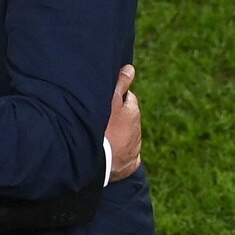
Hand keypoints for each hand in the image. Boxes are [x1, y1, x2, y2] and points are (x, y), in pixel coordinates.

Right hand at [105, 65, 141, 180]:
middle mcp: (137, 130)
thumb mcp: (110, 101)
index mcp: (132, 112)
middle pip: (127, 119)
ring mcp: (134, 149)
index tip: (103, 102)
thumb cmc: (102, 127)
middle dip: (117, 118)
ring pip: (127, 137)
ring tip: (101, 138)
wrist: (98, 161)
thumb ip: (120, 84)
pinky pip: (127, 158)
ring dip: (117, 136)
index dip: (115, 99)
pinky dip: (121, 156)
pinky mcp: (130, 165)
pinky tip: (111, 155)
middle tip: (100, 120)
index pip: (127, 99)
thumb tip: (130, 69)